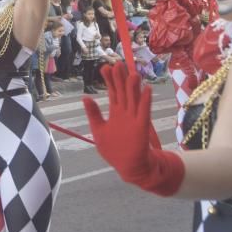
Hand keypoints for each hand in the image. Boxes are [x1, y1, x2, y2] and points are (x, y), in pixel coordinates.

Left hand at [83, 62, 184, 195]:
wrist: (129, 167)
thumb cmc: (113, 150)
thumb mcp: (98, 130)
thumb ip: (93, 114)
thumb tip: (85, 97)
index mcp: (115, 112)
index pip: (113, 92)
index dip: (109, 80)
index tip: (105, 67)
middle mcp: (125, 113)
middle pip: (123, 92)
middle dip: (120, 79)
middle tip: (117, 64)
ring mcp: (134, 119)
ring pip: (133, 99)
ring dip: (133, 86)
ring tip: (132, 73)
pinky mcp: (142, 127)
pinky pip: (144, 112)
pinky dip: (145, 101)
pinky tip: (147, 89)